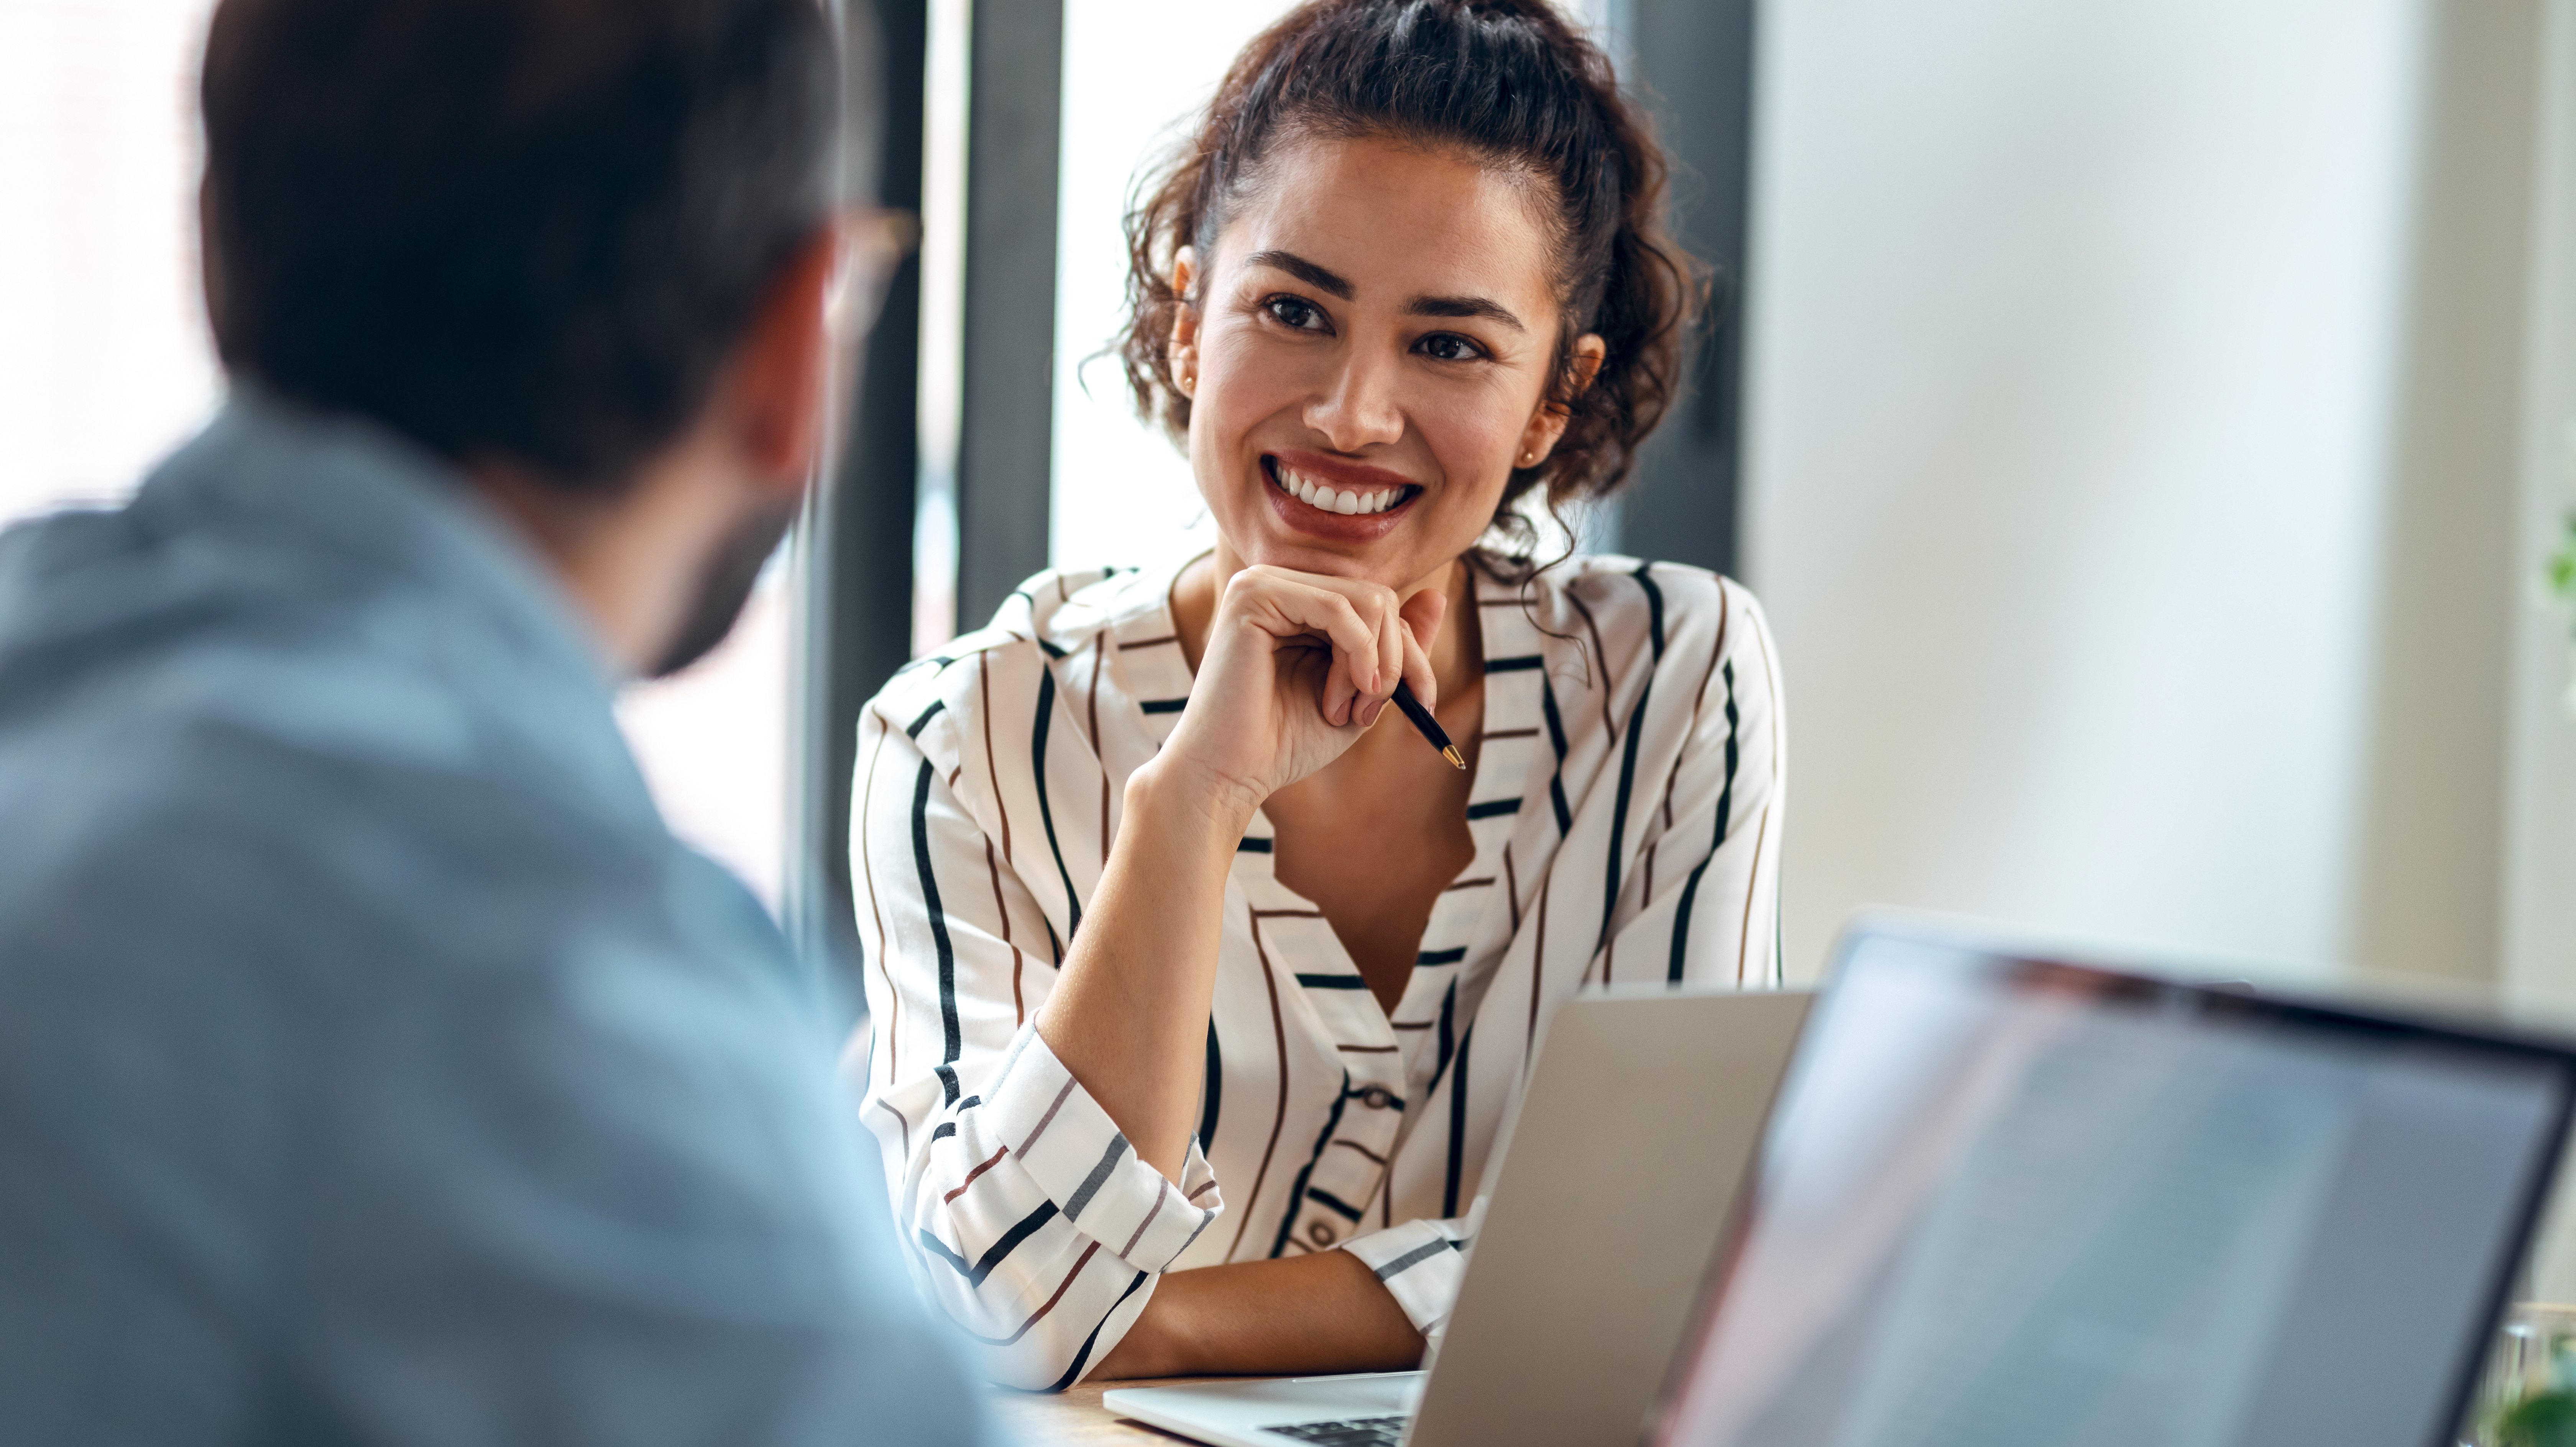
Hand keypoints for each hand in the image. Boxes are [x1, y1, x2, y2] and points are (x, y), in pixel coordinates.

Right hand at [1158, 565, 1446, 813]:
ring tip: (1348, 710)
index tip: (1423, 707)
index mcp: (1302, 603)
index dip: (1413, 655)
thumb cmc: (1286, 741)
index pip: (1382, 606)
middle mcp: (1282, 584)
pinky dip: (1356, 655)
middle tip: (1372, 713)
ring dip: (1375, 664)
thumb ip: (1397, 647)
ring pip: (1366, 600)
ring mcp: (1264, 583)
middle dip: (1397, 661)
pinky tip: (1339, 697)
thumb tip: (1437, 594)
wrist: (1230, 775)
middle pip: (1380, 598)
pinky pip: (1338, 607)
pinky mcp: (1254, 595)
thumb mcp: (1363, 692)